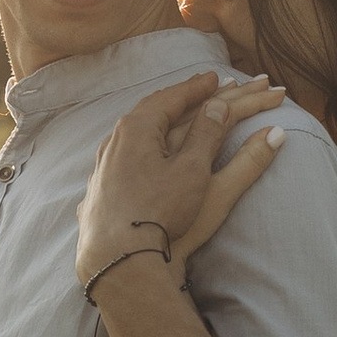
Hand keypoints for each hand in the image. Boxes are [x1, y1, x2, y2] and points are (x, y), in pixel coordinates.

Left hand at [77, 75, 286, 297]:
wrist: (116, 259)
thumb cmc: (156, 213)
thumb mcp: (192, 171)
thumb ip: (212, 136)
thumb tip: (232, 108)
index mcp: (138, 127)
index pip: (175, 97)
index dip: (200, 87)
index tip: (218, 78)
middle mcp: (116, 139)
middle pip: (156, 109)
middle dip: (186, 98)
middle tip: (208, 87)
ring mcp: (106, 163)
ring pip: (139, 130)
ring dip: (165, 119)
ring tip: (182, 112)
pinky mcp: (104, 186)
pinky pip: (129, 151)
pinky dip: (149, 143)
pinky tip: (149, 150)